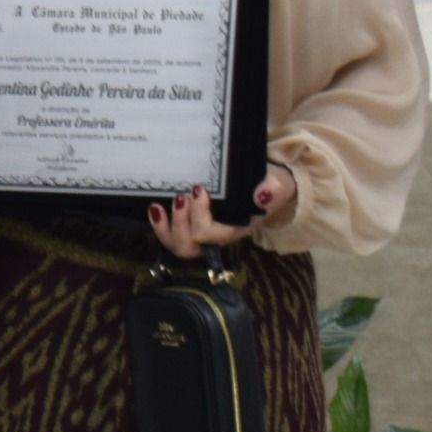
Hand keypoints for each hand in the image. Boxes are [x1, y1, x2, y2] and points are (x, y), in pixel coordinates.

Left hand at [152, 162, 297, 259]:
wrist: (265, 186)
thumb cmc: (267, 186)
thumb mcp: (276, 184)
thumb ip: (273, 189)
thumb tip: (261, 195)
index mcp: (236, 229)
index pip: (211, 234)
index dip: (199, 216)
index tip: (200, 189)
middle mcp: (217, 237)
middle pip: (189, 247)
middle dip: (179, 224)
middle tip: (181, 197)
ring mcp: (202, 234)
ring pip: (177, 246)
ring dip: (165, 228)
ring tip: (158, 206)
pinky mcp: (191, 226)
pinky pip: (171, 236)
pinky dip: (160, 225)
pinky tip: (155, 209)